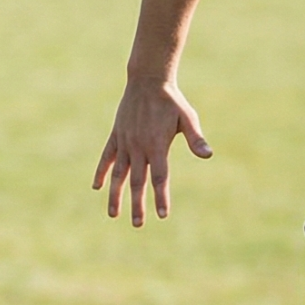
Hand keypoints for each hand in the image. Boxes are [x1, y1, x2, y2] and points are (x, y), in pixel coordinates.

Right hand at [92, 76, 211, 224]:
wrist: (147, 80)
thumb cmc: (172, 101)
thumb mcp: (187, 118)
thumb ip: (195, 138)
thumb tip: (208, 155)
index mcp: (157, 145)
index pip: (160, 177)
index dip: (160, 197)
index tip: (161, 215)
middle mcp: (139, 147)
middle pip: (137, 181)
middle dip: (137, 204)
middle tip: (138, 224)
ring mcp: (125, 141)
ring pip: (118, 173)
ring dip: (115, 195)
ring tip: (113, 214)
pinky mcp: (116, 135)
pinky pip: (106, 157)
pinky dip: (101, 172)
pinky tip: (97, 187)